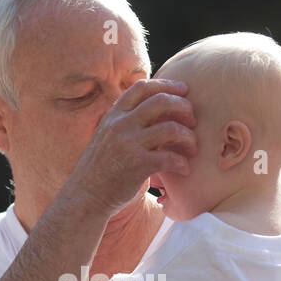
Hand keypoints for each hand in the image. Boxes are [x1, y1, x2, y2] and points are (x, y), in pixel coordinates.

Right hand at [67, 79, 196, 215]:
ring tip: (193, 147)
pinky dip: (182, 163)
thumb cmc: (102, 168)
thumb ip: (128, 121)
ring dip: (188, 137)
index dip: (167, 85)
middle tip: (193, 119)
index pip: (142, 87)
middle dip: (183, 107)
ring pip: (170, 128)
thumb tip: (158, 109)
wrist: (86, 196)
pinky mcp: (137, 165)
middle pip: (160, 102)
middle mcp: (120, 125)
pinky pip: (170, 158)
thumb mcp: (109, 136)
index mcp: (114, 115)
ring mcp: (128, 144)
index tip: (184, 90)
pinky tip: (184, 169)